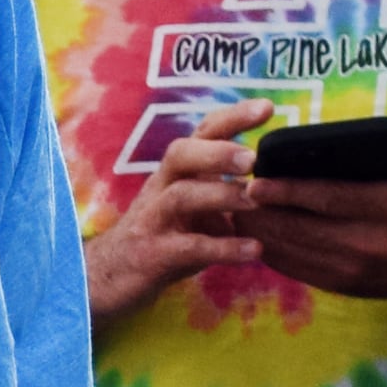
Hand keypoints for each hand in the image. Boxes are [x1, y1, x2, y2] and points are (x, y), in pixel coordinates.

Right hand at [86, 112, 268, 325]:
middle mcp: (161, 188)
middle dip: (218, 152)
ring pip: (180, 196)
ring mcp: (153, 221)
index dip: (231, 117)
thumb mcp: (193, 207)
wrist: (107, 278)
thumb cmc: (161, 237)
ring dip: (220, 195)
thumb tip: (279, 179)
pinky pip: (188, 247)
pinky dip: (223, 248)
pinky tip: (253, 250)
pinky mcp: (152, 255)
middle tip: (253, 160)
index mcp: (176, 172)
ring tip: (255, 202)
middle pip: (180, 154)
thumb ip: (226, 189)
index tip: (266, 107)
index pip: (201, 133)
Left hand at [242, 130, 386, 306]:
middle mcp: (370, 243)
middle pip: (301, 226)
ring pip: (292, 250)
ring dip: (258, 232)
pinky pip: (294, 267)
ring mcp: (352, 269)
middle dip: (262, 212)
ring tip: (233, 211)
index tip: (255, 181)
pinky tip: (253, 233)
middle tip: (231, 194)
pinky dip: (270, 250)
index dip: (289, 191)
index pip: (329, 197)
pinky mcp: (339, 286)